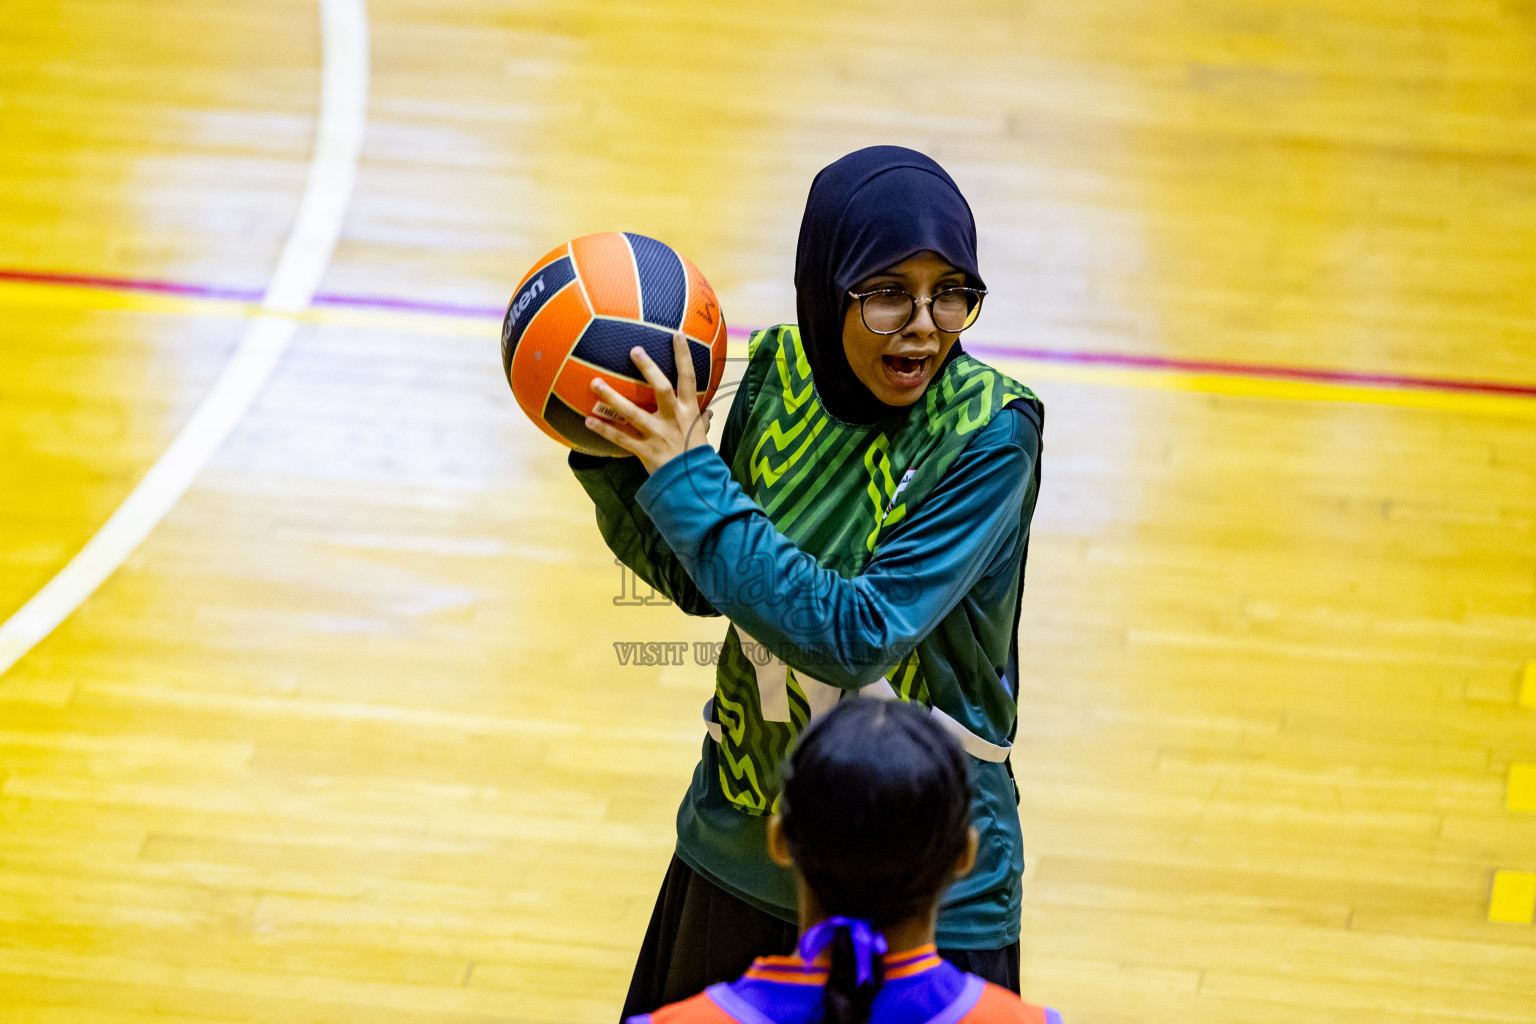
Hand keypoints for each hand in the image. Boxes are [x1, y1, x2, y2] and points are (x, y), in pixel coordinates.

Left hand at [584, 332, 714, 473]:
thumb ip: (703, 421)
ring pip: (633, 413)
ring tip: (595, 383)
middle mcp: (673, 420)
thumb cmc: (698, 457)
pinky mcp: (645, 451)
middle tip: (634, 350)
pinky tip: (587, 421)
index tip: (677, 335)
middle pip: (661, 389)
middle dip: (649, 369)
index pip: (689, 378)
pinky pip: (621, 438)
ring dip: (612, 398)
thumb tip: (709, 412)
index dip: (684, 356)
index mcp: (689, 411)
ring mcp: (658, 435)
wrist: (694, 484)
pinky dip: (604, 430)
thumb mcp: (704, 436)